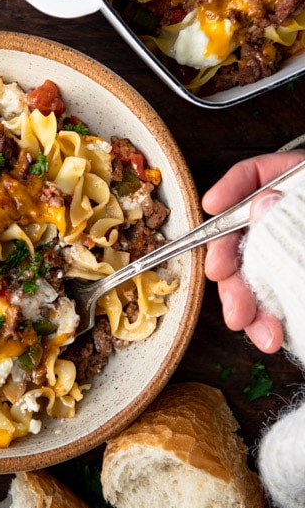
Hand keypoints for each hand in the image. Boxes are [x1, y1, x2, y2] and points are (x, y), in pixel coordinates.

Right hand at [202, 150, 304, 353]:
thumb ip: (298, 207)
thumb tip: (262, 204)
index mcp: (303, 186)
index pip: (259, 174)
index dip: (232, 188)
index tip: (211, 208)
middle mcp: (295, 221)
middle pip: (248, 231)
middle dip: (230, 260)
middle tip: (221, 279)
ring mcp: (296, 255)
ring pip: (259, 273)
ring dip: (246, 300)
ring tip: (246, 324)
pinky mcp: (298, 289)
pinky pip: (278, 301)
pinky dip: (271, 319)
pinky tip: (271, 334)